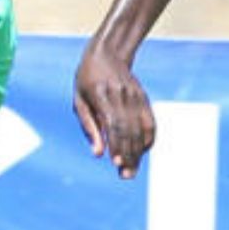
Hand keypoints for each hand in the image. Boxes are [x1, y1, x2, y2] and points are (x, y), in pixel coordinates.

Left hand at [73, 43, 154, 178]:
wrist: (107, 54)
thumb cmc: (86, 80)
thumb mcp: (79, 101)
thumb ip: (89, 127)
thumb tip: (98, 154)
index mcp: (102, 95)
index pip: (114, 124)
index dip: (117, 144)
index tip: (116, 163)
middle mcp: (122, 96)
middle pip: (129, 130)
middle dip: (129, 154)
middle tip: (125, 175)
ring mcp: (136, 96)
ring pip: (141, 129)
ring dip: (138, 151)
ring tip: (132, 170)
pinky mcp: (144, 98)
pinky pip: (150, 122)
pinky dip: (148, 139)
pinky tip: (142, 152)